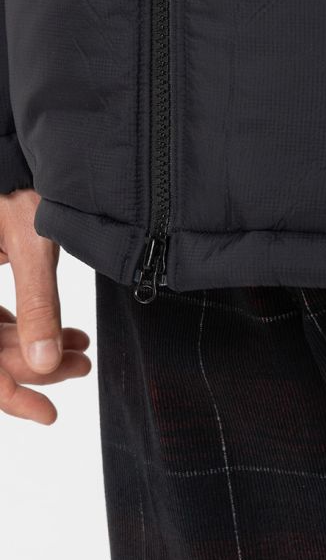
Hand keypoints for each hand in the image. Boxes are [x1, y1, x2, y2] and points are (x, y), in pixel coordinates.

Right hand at [0, 188, 91, 423]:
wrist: (11, 146)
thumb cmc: (17, 182)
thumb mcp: (31, 240)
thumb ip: (38, 302)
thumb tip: (46, 366)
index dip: (9, 394)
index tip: (47, 413)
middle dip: (35, 366)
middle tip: (82, 366)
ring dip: (37, 347)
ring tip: (81, 351)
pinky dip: (31, 327)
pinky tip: (67, 334)